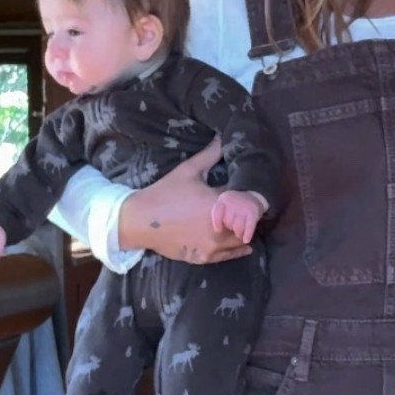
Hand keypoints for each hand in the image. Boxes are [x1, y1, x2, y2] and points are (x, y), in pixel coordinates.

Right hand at [118, 140, 253, 263]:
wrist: (140, 221)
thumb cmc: (164, 193)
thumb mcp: (188, 171)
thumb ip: (209, 155)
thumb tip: (222, 138)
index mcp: (218, 203)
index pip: (246, 200)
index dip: (251, 196)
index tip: (254, 193)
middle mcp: (219, 227)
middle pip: (247, 223)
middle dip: (249, 215)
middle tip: (251, 209)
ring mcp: (213, 245)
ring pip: (241, 240)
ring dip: (246, 232)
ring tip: (247, 224)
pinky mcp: (205, 256)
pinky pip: (230, 255)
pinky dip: (238, 249)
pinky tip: (245, 244)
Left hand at [211, 190, 265, 242]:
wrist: (254, 198)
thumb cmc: (235, 207)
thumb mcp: (225, 206)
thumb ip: (220, 216)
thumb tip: (218, 232)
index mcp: (223, 199)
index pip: (217, 212)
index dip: (217, 223)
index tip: (219, 230)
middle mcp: (233, 201)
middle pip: (228, 221)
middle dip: (230, 227)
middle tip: (233, 229)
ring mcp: (244, 206)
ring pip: (238, 227)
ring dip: (238, 233)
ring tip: (239, 234)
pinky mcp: (253, 212)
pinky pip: (249, 227)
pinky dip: (247, 235)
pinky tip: (246, 240)